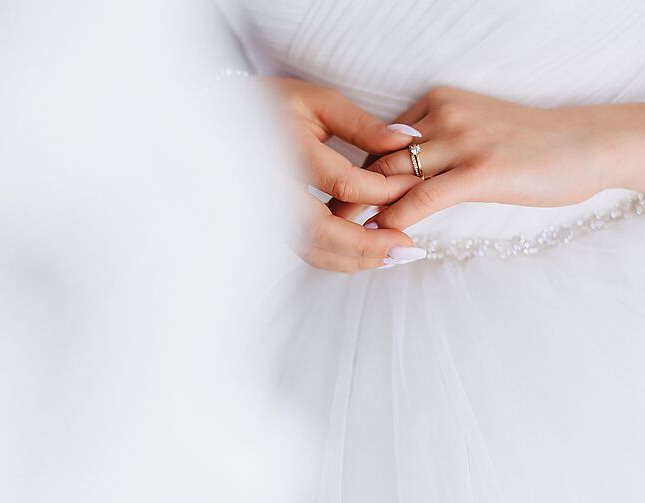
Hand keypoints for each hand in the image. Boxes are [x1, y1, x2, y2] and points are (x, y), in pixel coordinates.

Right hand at [267, 77, 426, 270]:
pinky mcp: (272, 223)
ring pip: (310, 248)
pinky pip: (305, 249)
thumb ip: (363, 125)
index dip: (383, 191)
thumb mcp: (320, 102)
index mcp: (286, 147)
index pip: (342, 182)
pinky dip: (339, 258)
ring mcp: (267, 208)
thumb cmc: (279, 105)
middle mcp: (272, 184)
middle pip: (320, 228)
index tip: (416, 189)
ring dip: (354, 259)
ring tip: (394, 256)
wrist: (228, 119)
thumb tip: (407, 140)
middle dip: (367, 244)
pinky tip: (370, 256)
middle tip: (406, 248)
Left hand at [349, 87, 644, 230]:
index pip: (375, 143)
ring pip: (392, 178)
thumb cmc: (531, 146)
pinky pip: (423, 198)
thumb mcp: (474, 134)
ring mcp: (462, 140)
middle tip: (317, 223)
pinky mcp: (481, 169)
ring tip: (337, 236)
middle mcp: (442, 115)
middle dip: (345, 195)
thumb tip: (398, 182)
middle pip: (375, 159)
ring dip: (361, 211)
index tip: (329, 202)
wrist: (589, 143)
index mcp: (436, 104)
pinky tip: (381, 238)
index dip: (351, 177)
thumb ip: (435, 150)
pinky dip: (395, 219)